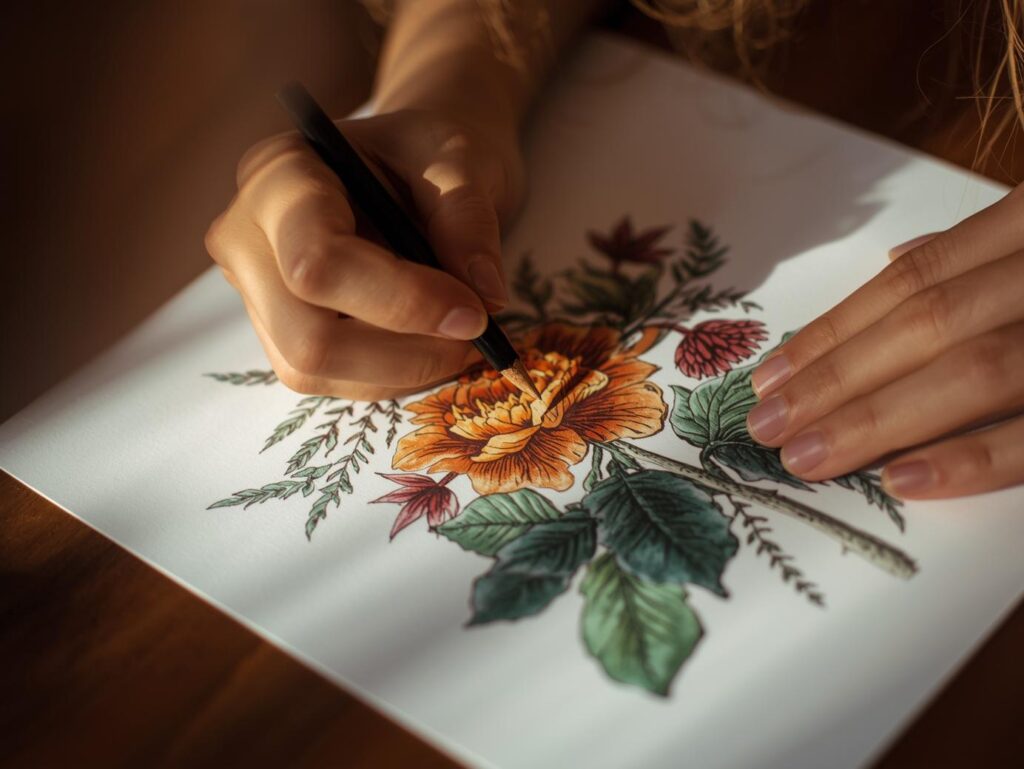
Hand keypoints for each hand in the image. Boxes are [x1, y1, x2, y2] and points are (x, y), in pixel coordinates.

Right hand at [205, 109, 524, 399]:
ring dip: (404, 371)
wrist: (412, 167)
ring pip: (314, 371)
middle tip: (474, 336)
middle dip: (404, 353)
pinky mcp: (279, 334)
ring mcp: (255, 293)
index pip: (317, 264)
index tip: (474, 312)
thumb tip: (485, 295)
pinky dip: (394, 376)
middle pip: (307, 337)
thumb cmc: (427, 153)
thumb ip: (469, 219)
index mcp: (279, 175)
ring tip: (459, 337)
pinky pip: (331, 381)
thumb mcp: (461, 161)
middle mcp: (246, 237)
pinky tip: (431, 344)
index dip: (401, 302)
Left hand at [745, 184, 1023, 499]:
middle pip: (927, 323)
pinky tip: (902, 481)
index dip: (833, 331)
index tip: (768, 378)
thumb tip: (902, 260)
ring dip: (877, 418)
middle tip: (763, 426)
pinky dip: (974, 457)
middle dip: (836, 378)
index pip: (914, 281)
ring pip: (972, 369)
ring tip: (804, 457)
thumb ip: (983, 249)